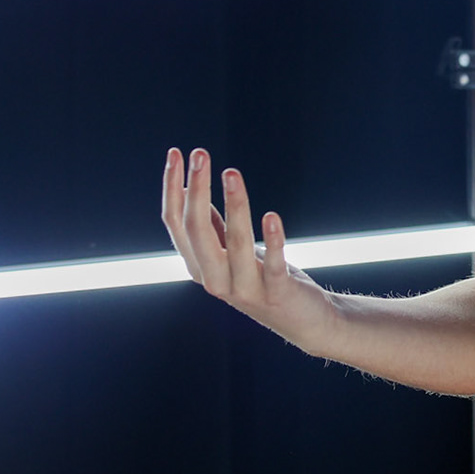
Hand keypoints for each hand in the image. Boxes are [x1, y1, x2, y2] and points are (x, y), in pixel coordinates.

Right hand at [161, 147, 338, 355]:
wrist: (301, 320)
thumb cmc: (261, 279)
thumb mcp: (230, 252)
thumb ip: (211, 227)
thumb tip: (189, 187)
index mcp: (199, 266)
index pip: (176, 223)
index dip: (173, 188)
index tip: (176, 153)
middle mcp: (214, 280)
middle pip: (197, 231)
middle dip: (196, 189)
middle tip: (199, 153)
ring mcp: (245, 289)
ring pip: (235, 244)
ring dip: (234, 205)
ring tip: (231, 172)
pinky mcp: (277, 292)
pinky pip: (272, 264)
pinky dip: (272, 240)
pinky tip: (272, 215)